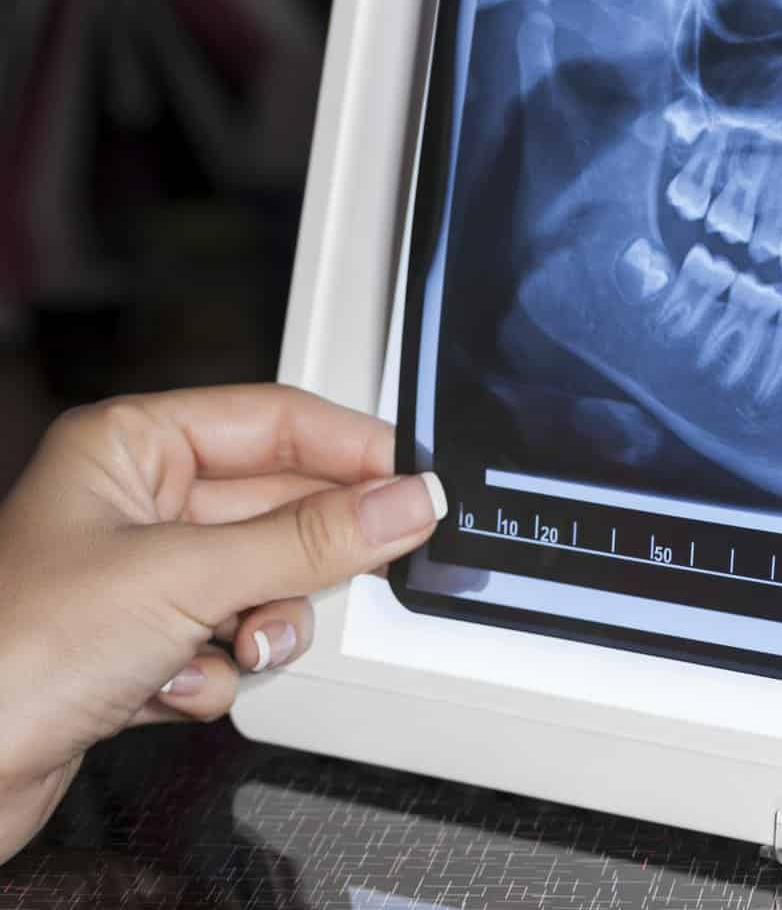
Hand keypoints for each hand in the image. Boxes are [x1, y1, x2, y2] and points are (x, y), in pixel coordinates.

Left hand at [0, 385, 444, 863]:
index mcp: (129, 446)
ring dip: (260, 624)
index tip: (414, 480)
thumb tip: (404, 501)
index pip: (274, 420)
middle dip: (302, 557)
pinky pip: (228, 642)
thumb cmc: (10, 653)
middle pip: (277, 507)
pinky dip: (215, 673)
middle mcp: (134, 504)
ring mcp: (138, 579)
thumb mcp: (187, 576)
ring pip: (262, 581)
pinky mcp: (140, 649)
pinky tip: (173, 687)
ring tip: (235, 644)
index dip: (351, 448)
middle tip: (368, 563)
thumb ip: (311, 539)